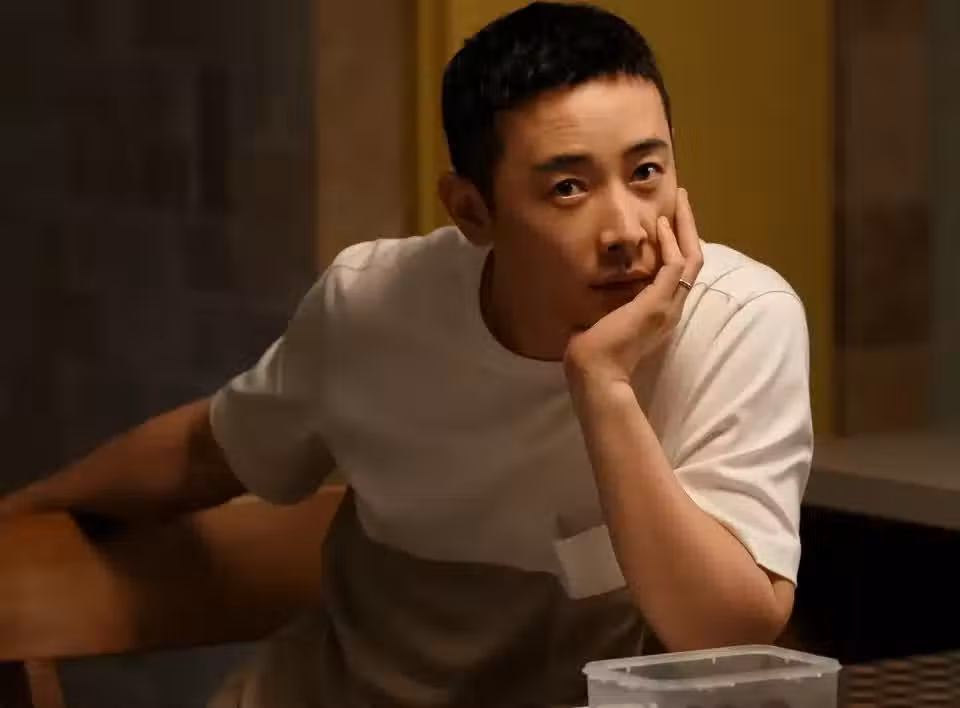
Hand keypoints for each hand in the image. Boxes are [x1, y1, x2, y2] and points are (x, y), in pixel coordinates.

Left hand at [564, 187, 703, 388]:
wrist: (595, 374)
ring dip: (686, 226)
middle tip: (682, 200)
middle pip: (691, 260)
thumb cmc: (593, 355)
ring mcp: (667, 306)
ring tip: (679, 200)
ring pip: (690, 257)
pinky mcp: (658, 303)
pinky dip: (671, 243)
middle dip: (688, 227)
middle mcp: (670, 308)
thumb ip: (604, 308)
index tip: (668, 221)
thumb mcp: (601, 323)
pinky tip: (661, 223)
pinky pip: (675, 265)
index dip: (677, 245)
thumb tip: (584, 299)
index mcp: (659, 313)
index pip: (677, 272)